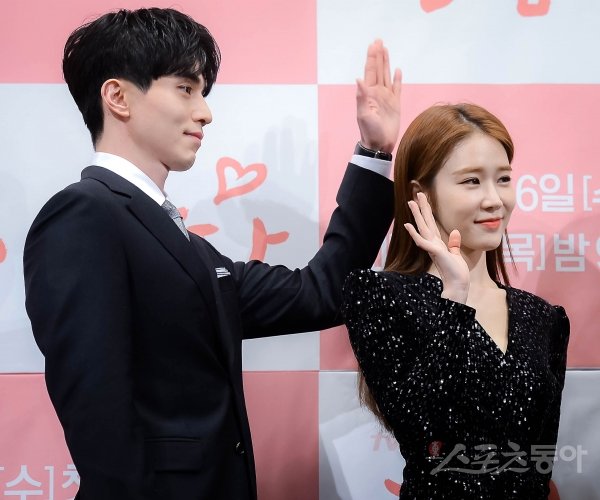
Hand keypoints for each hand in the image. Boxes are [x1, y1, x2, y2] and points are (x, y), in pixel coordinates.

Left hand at [356, 39, 401, 153]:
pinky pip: (397, 88)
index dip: (372, 58)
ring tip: (386, 50)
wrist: (380, 144)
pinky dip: (397, 79)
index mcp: (368, 93)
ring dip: (386, 63)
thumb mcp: (363, 114)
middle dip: (378, 56)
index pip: (370, 72)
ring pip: (387, 75)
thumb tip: (358, 80)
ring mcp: (386, 97)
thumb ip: (361, 97)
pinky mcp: (395, 104)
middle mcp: (377, 93)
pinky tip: (397, 70)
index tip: (373, 45)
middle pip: (378, 70)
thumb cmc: (369, 131)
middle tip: (379, 40)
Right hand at [404, 192, 469, 302]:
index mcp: (437, 243)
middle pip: (426, 222)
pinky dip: (414, 233)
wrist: (457, 285)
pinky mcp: (434, 252)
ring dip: (416, 215)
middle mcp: (432, 243)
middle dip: (421, 208)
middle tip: (416, 194)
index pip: (431, 224)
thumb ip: (453, 243)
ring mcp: (432, 247)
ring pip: (422, 227)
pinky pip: (421, 241)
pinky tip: (408, 225)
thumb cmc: (456, 272)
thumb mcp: (456, 254)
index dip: (428, 212)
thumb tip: (455, 232)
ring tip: (410, 203)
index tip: (424, 200)